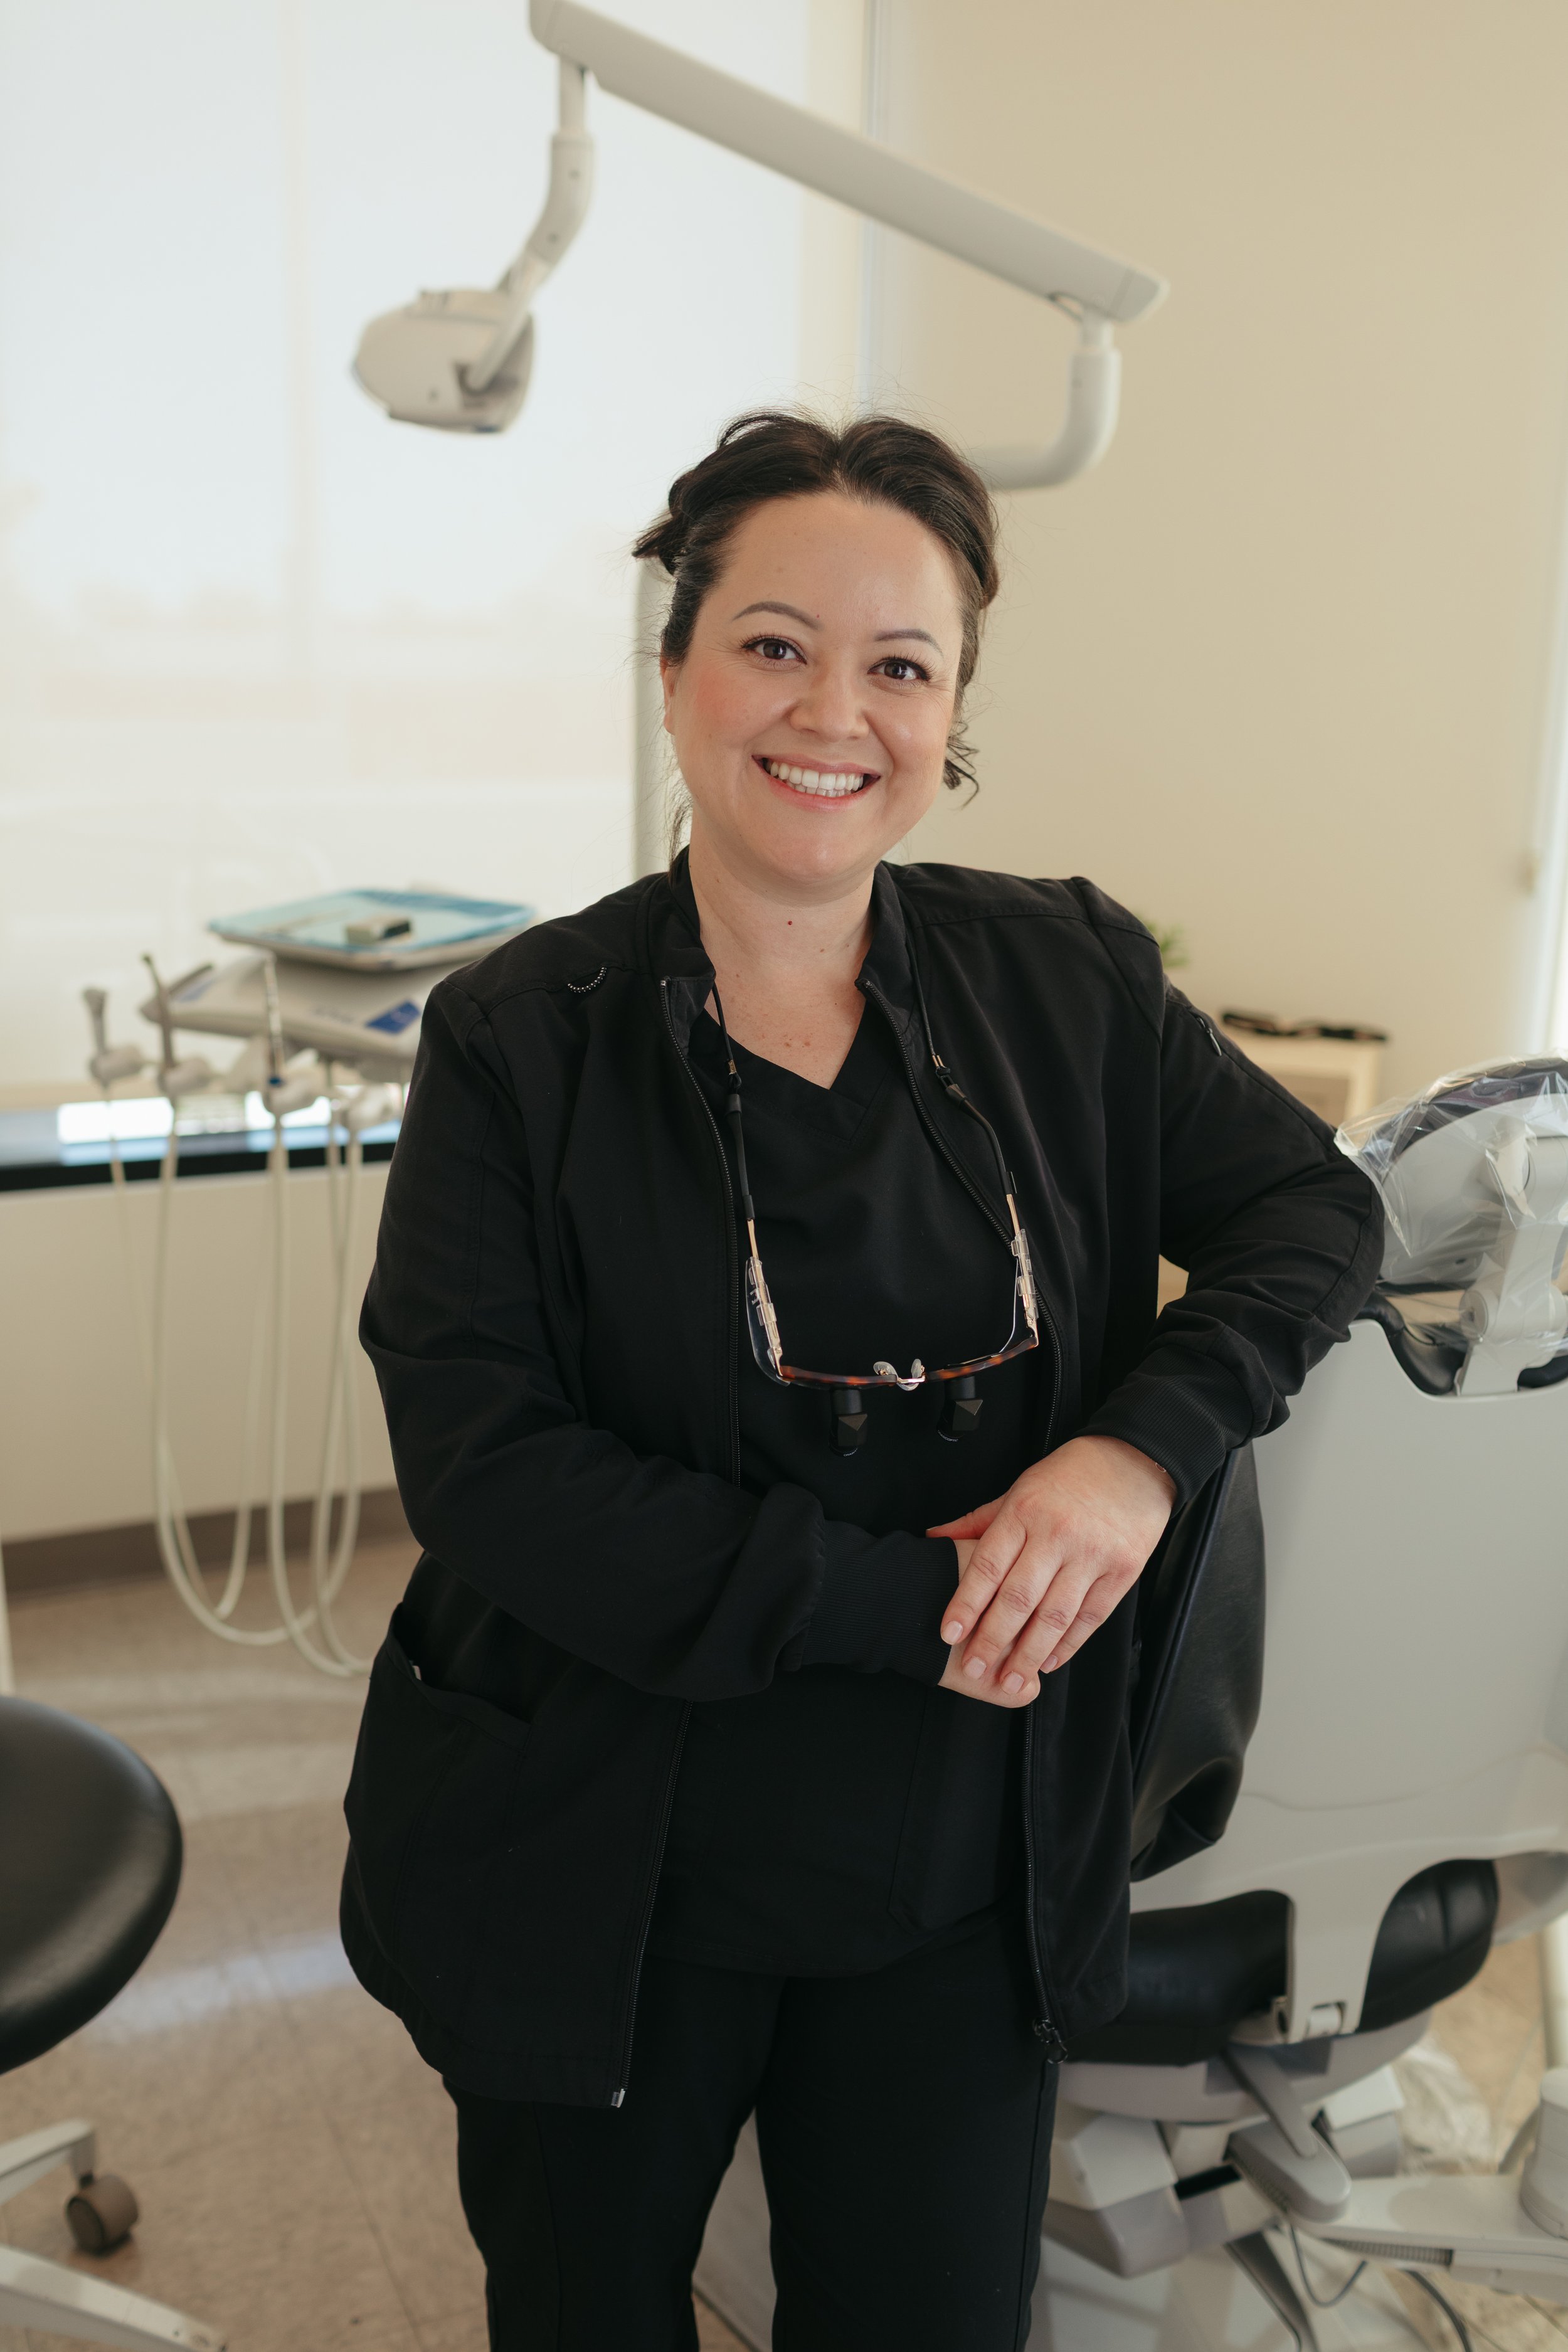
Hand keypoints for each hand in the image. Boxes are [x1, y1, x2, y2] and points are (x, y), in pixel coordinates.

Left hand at [929, 1437, 1175, 1706]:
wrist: (1134, 1460)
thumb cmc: (1070, 1475)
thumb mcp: (1019, 1488)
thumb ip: (978, 1520)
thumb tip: (934, 1538)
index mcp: (1024, 1511)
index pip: (987, 1565)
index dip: (966, 1603)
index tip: (949, 1633)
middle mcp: (1056, 1535)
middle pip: (1019, 1598)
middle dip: (993, 1639)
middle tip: (975, 1668)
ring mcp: (1092, 1555)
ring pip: (1054, 1615)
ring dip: (1029, 1654)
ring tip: (1011, 1681)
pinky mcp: (1122, 1571)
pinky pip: (1090, 1617)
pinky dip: (1068, 1645)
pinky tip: (1049, 1662)